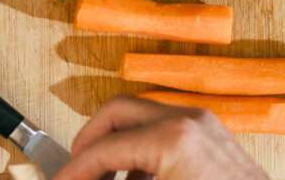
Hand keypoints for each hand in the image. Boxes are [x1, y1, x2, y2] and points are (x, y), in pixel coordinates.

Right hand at [53, 96, 267, 179]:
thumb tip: (75, 179)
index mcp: (171, 139)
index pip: (104, 147)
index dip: (74, 168)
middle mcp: (185, 120)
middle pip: (116, 112)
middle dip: (89, 141)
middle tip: (75, 168)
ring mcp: (201, 123)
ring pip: (138, 116)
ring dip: (115, 144)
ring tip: (103, 177)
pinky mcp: (210, 134)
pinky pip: (162, 129)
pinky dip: (141, 150)